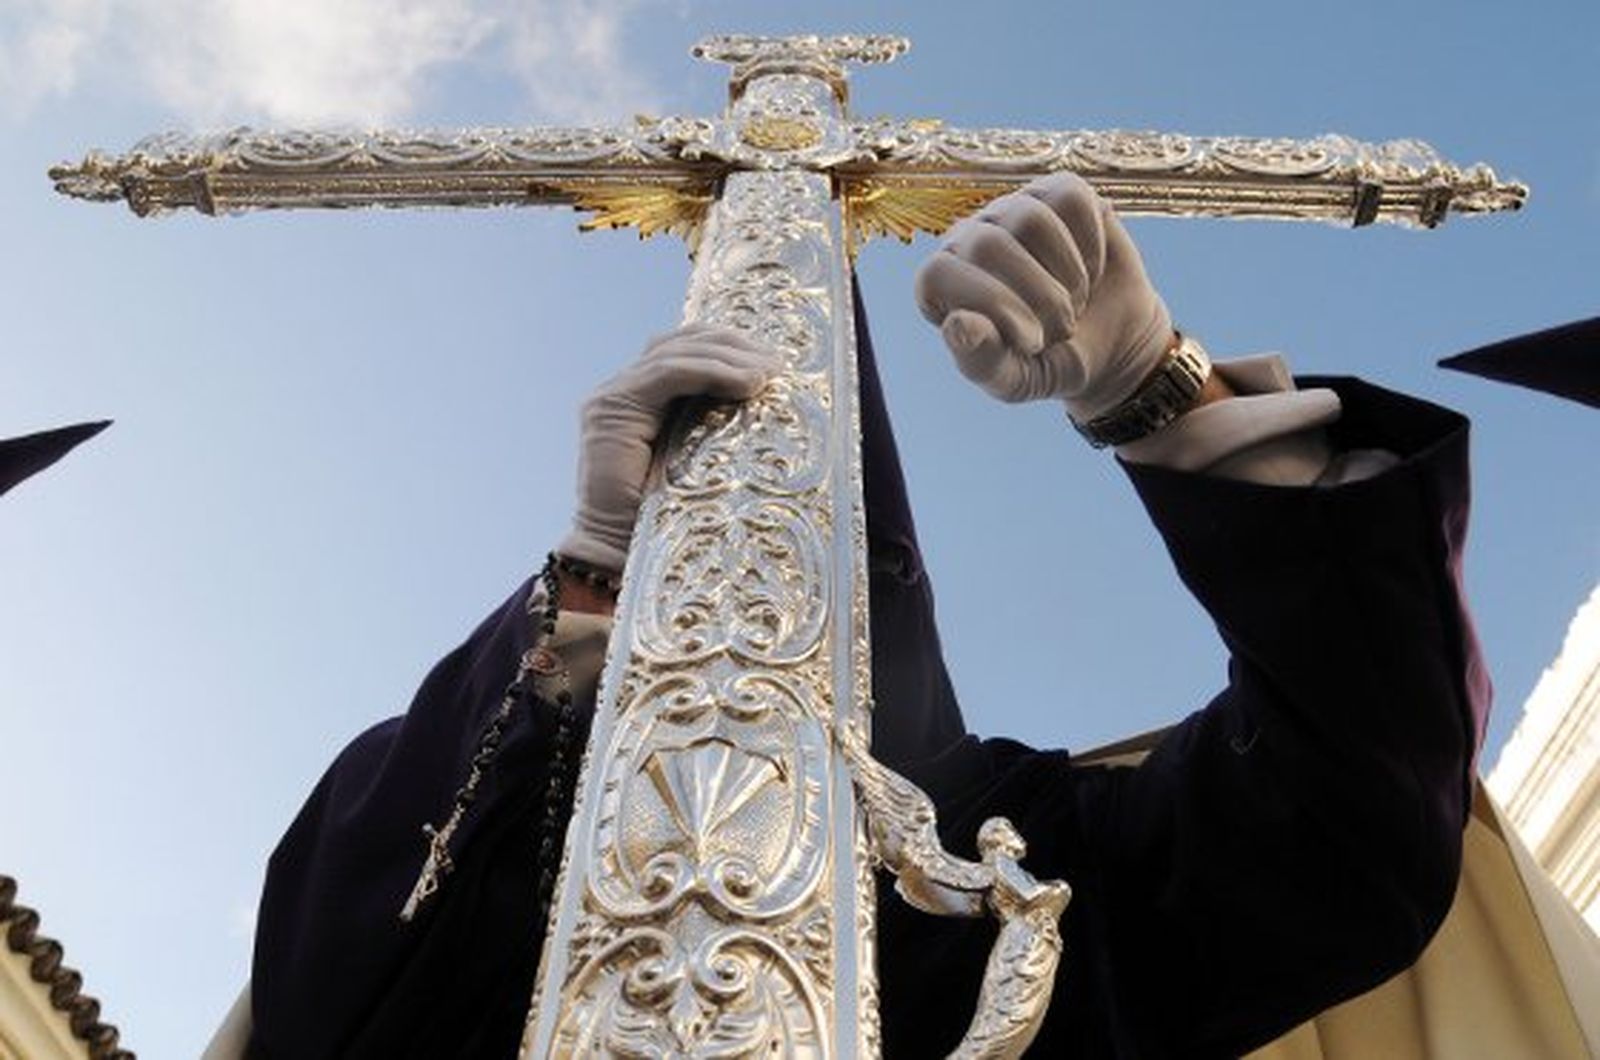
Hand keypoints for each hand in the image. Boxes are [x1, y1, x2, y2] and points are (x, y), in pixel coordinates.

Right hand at [558, 324, 781, 571]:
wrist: (616, 557)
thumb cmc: (667, 522)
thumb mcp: (703, 464)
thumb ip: (719, 429)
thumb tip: (772, 404)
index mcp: (647, 399)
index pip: (687, 349)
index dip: (731, 346)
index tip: (776, 362)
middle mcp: (624, 390)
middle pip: (682, 342)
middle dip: (734, 345)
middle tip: (777, 363)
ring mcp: (612, 397)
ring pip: (676, 353)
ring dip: (728, 358)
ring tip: (767, 374)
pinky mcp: (610, 411)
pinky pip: (666, 374)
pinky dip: (709, 372)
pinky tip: (745, 384)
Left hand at [913, 172, 1173, 421]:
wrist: (1110, 347)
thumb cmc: (1048, 362)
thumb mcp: (1014, 380)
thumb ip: (981, 361)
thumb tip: (958, 325)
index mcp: (940, 283)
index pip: (939, 274)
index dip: (991, 308)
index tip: (1031, 343)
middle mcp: (968, 237)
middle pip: (990, 244)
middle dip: (1039, 297)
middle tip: (1059, 330)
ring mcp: (1013, 209)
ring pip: (1032, 218)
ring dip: (1068, 273)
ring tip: (1074, 302)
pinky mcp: (1058, 193)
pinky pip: (1072, 199)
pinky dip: (1092, 243)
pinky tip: (1091, 268)